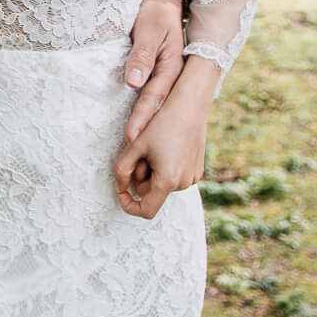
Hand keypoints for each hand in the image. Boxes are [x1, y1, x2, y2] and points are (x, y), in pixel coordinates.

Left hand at [112, 59, 219, 219]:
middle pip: (152, 193)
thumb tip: (120, 187)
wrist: (189, 106)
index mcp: (167, 180)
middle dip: (141, 179)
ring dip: (153, 173)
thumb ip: (122, 169)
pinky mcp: (197, 170)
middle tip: (139, 153)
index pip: (146, 210)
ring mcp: (192, 178)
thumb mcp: (136, 145)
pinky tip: (166, 147)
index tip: (121, 192)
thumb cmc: (161, 123)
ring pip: (162, 184)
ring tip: (153, 148)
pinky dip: (165, 168)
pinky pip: (174, 177)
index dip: (129, 205)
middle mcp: (183, 183)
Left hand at [122, 0, 186, 143]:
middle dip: (147, 131)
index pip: (154, 95)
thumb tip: (134, 82)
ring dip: (152, 129)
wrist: (165, 2)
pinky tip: (147, 136)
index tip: (131, 135)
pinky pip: (159, 102)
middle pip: (160, 108)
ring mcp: (172, 79)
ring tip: (141, 153)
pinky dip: (152, 118)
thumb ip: (141, 55)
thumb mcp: (148, 29)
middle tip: (135, 153)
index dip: (142, 116)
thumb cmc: (155, 13)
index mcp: (173, 66)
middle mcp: (175, 77)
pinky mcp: (166, 79)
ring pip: (161, 108)